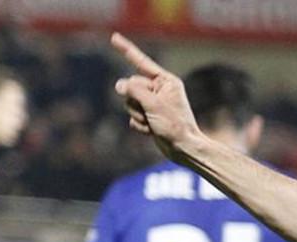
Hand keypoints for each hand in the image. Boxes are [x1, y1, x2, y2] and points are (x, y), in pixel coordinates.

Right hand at [110, 33, 202, 161]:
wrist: (183, 149)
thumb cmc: (175, 125)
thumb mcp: (153, 104)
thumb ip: (134, 90)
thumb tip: (119, 84)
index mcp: (166, 81)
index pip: (141, 62)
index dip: (126, 50)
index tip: (113, 37)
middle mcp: (159, 90)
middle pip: (131, 87)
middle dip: (136, 102)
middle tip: (152, 113)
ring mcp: (153, 103)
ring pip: (129, 102)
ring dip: (138, 115)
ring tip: (154, 123)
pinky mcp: (149, 116)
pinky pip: (132, 117)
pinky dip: (140, 125)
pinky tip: (152, 131)